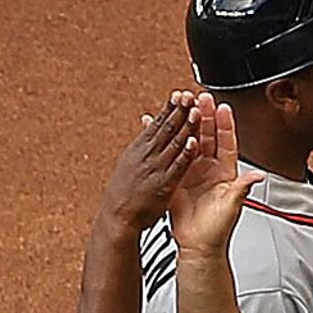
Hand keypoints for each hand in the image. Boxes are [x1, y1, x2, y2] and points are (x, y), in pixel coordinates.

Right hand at [100, 92, 201, 231]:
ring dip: (186, 126)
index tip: (179, 94)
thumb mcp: (127, 164)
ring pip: (174, 143)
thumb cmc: (122, 195)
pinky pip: (178, 166)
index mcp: (138, 149)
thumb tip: (145, 128)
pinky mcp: (164, 184)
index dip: (170, 108)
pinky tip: (193, 142)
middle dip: (179, 110)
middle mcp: (147, 155)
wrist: (116, 218)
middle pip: (167, 128)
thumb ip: (140, 146)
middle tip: (189, 94)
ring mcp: (156, 169)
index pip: (157, 123)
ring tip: (196, 110)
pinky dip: (185, 154)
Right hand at [167, 95, 247, 255]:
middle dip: (203, 116)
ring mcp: (192, 173)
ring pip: (188, 142)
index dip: (224, 124)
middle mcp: (209, 169)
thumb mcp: (232, 206)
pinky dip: (164, 142)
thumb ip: (242, 189)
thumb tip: (257, 176)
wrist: (198, 246)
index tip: (222, 107)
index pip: (226, 142)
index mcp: (225, 172)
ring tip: (179, 106)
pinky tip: (157, 129)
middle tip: (198, 98)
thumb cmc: (218, 229)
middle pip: (207, 136)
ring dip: (184, 124)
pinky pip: (170, 156)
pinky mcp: (176, 180)